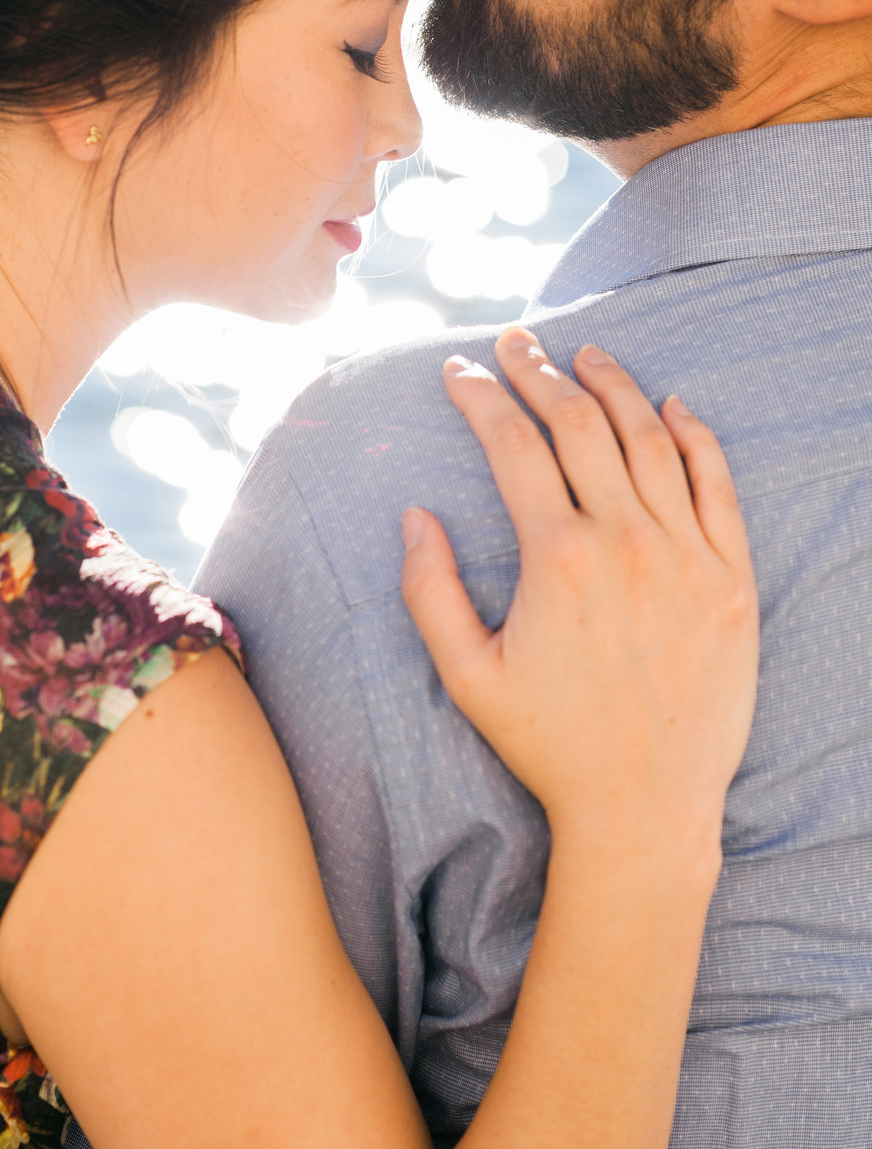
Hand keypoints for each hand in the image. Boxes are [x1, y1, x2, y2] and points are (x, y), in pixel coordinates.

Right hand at [401, 330, 758, 858]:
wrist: (645, 805)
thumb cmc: (549, 744)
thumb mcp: (466, 675)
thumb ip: (429, 591)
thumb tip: (416, 514)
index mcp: (557, 558)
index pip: (513, 444)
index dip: (481, 396)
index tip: (460, 371)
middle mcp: (625, 542)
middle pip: (580, 423)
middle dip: (539, 371)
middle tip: (516, 343)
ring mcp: (686, 555)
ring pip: (650, 439)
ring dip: (615, 385)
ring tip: (588, 355)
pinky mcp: (731, 578)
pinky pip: (718, 485)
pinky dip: (697, 436)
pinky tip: (673, 406)